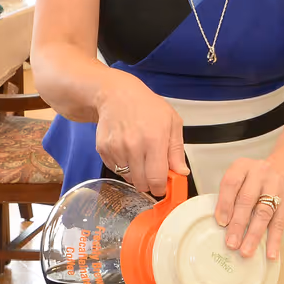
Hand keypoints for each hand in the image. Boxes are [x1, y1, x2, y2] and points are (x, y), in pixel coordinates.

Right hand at [94, 75, 186, 196]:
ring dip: (135, 174)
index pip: (156, 179)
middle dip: (149, 183)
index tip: (162, 188)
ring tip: (139, 156)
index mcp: (154, 140)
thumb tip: (181, 173)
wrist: (117, 94)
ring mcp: (116, 148)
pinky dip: (122, 166)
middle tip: (152, 173)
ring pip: (127, 178)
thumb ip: (177, 151)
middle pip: (141, 183)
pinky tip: (127, 151)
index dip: (160, 189)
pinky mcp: (103, 149)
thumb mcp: (172, 122)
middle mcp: (133, 146)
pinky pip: (115, 169)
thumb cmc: (148, 107)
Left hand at [215, 158, 283, 259]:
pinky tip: (270, 253)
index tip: (221, 222)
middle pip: (247, 200)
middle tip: (231, 243)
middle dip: (238, 224)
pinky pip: (280, 223)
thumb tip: (223, 225)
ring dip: (254, 235)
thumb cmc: (255, 179)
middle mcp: (259, 174)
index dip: (225, 203)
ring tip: (246, 251)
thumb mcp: (240, 178)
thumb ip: (231, 196)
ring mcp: (276, 187)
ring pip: (264, 213)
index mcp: (242, 167)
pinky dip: (275, 240)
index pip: (232, 183)